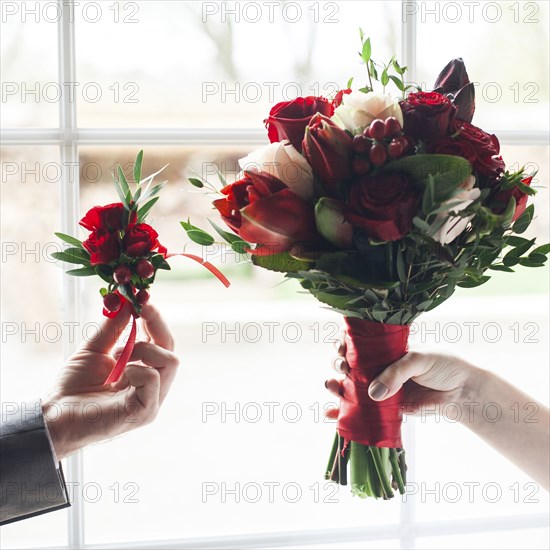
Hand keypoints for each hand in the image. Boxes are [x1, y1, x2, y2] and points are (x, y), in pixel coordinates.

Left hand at [42, 302, 178, 459]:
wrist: (55, 416)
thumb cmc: (74, 388)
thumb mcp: (95, 349)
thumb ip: (113, 327)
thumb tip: (127, 301)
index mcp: (144, 371)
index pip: (162, 343)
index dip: (156, 321)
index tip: (143, 301)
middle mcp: (153, 387)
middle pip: (172, 350)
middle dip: (156, 326)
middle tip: (138, 311)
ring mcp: (152, 400)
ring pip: (170, 362)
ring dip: (143, 349)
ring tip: (118, 356)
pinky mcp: (145, 411)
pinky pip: (153, 379)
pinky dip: (135, 370)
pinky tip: (117, 377)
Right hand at [326, 335, 478, 415]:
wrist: (461, 391)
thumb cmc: (442, 365)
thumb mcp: (419, 359)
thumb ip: (396, 373)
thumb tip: (373, 394)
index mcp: (383, 348)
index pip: (356, 343)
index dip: (343, 344)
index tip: (341, 349)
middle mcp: (376, 366)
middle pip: (346, 364)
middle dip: (337, 365)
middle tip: (343, 369)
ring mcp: (377, 387)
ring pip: (347, 386)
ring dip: (334, 386)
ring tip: (332, 387)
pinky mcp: (382, 408)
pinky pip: (359, 411)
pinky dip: (342, 414)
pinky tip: (331, 415)